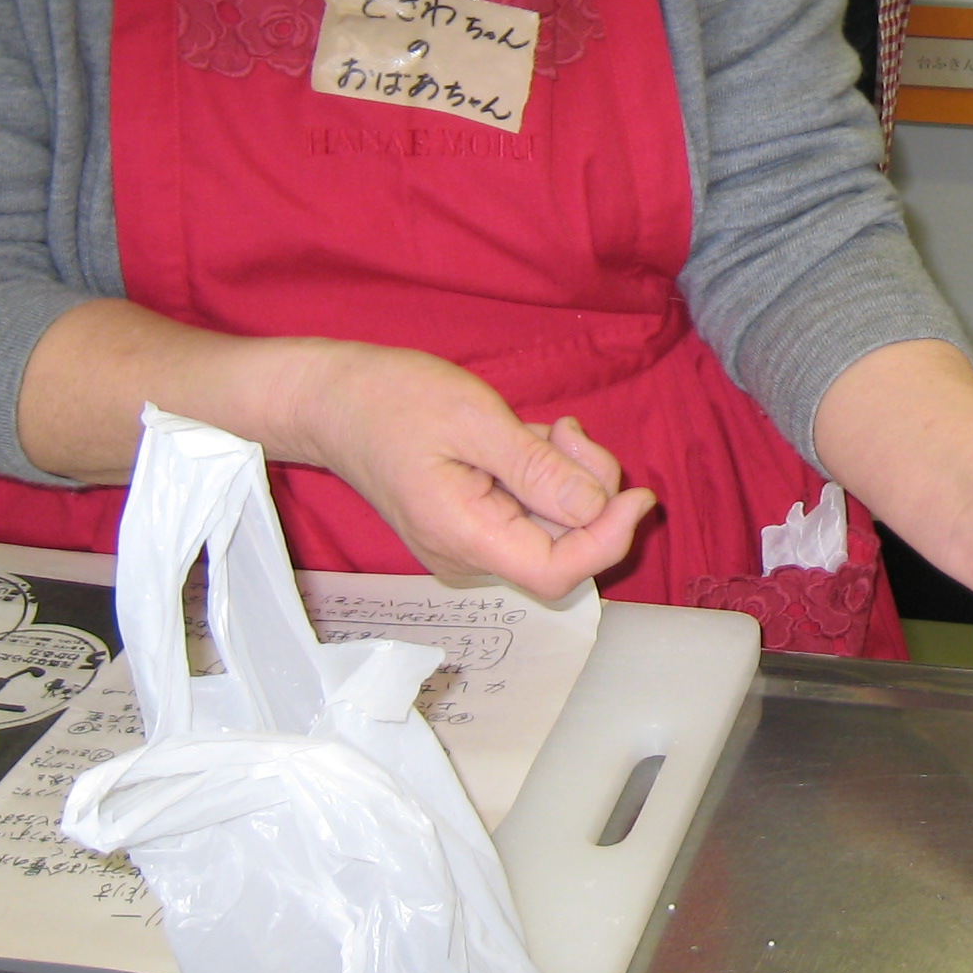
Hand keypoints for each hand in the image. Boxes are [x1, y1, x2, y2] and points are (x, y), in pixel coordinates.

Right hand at [273, 340, 655, 593]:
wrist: (333, 400)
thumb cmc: (394, 400)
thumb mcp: (475, 420)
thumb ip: (538, 470)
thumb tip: (598, 507)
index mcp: (465, 537)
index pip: (559, 572)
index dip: (609, 538)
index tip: (639, 493)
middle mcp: (468, 557)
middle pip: (564, 547)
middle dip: (587, 489)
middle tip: (564, 430)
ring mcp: (469, 545)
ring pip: (553, 527)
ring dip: (566, 477)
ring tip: (541, 429)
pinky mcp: (473, 526)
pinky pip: (531, 513)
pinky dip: (544, 477)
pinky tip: (524, 440)